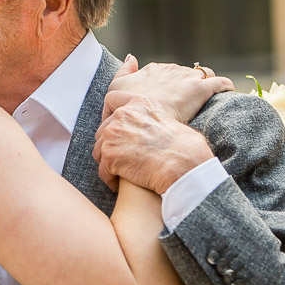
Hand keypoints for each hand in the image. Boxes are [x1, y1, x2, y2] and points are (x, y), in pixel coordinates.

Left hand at [93, 94, 213, 193]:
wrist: (182, 164)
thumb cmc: (185, 148)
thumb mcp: (169, 121)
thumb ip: (150, 121)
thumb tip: (146, 132)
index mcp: (139, 103)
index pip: (112, 100)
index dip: (109, 115)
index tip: (114, 128)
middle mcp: (123, 114)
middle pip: (103, 129)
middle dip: (110, 144)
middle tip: (121, 158)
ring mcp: (113, 133)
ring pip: (99, 150)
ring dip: (108, 162)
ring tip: (120, 173)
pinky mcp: (109, 154)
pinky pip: (103, 170)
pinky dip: (110, 178)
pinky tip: (120, 184)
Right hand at [103, 55, 233, 123]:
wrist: (142, 118)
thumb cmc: (126, 106)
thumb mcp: (116, 88)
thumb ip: (124, 70)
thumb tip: (131, 56)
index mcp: (153, 69)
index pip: (166, 72)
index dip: (169, 85)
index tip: (169, 98)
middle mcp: (171, 69)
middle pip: (184, 74)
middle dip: (187, 84)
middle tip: (186, 104)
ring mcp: (186, 77)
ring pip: (203, 74)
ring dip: (206, 83)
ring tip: (208, 98)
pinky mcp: (201, 89)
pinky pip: (220, 83)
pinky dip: (225, 87)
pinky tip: (228, 92)